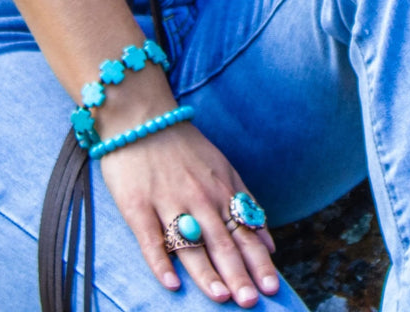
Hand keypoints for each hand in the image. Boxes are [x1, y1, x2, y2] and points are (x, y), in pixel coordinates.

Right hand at [98, 119, 278, 305]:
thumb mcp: (223, 168)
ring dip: (206, 272)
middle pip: (221, 242)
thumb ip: (246, 204)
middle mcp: (198, 198)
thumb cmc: (184, 147)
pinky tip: (171, 283)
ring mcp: (167, 201)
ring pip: (190, 243)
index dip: (258, 262)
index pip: (244, 233)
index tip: (272, 289)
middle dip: (238, 274)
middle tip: (250, 302)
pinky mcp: (137, 205)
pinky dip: (160, 262)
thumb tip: (270, 245)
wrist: (141, 116)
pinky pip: (150, 238)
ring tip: (221, 297)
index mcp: (220, 191)